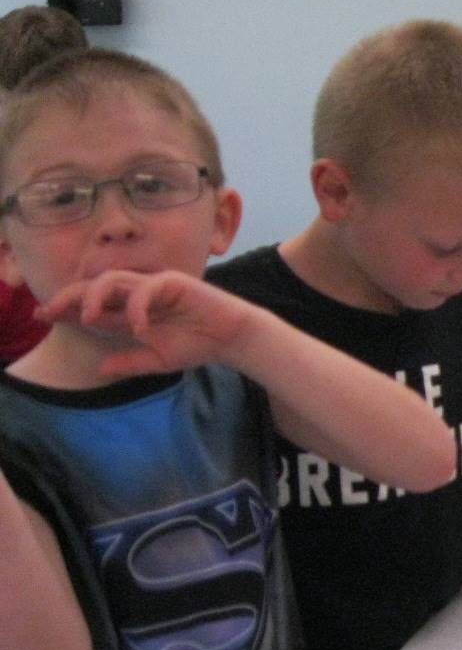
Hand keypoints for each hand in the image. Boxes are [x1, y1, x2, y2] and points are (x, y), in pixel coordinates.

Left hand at [41, 270, 252, 377]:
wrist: (230, 339)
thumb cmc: (197, 345)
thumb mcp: (156, 360)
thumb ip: (129, 362)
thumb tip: (100, 369)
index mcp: (130, 310)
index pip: (91, 304)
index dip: (65, 308)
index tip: (42, 316)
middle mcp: (137, 294)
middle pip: (93, 285)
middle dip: (68, 296)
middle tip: (51, 312)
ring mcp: (153, 285)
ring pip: (113, 280)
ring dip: (96, 297)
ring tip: (89, 318)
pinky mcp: (173, 282)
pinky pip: (146, 289)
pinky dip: (138, 307)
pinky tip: (139, 327)